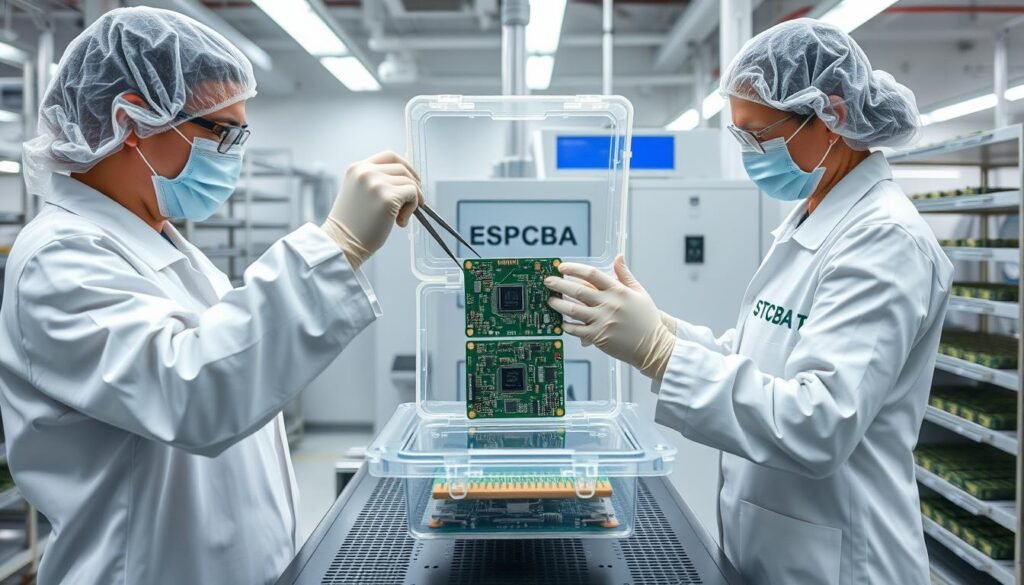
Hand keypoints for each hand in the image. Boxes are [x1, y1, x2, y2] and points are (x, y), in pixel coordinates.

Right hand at [321, 151, 422, 267]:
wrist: (341, 244)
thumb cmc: (352, 225)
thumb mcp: (358, 192)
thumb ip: (375, 182)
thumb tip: (407, 181)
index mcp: (357, 168)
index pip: (390, 156)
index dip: (406, 166)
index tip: (413, 180)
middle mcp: (366, 172)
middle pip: (402, 169)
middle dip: (413, 185)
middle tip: (412, 203)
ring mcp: (376, 184)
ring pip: (410, 182)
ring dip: (412, 201)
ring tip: (399, 218)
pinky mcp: (388, 198)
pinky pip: (413, 195)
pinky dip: (413, 207)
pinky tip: (400, 222)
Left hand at [545, 255, 675, 378]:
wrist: (653, 346)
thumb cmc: (646, 319)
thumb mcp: (639, 293)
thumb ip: (625, 275)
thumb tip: (618, 257)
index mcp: (618, 291)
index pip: (592, 274)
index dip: (575, 268)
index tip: (562, 267)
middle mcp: (609, 304)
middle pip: (578, 290)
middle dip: (560, 284)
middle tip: (548, 281)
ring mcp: (602, 321)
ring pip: (573, 309)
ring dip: (558, 304)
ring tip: (550, 300)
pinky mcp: (598, 337)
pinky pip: (576, 330)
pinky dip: (566, 325)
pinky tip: (560, 322)